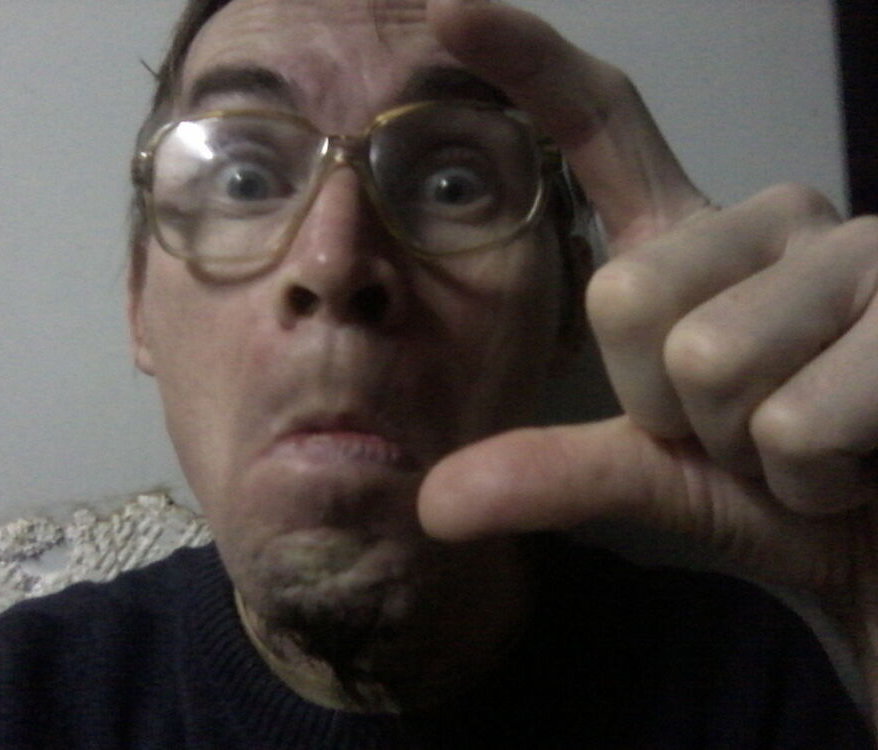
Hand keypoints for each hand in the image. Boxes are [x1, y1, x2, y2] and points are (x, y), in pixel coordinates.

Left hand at [421, 0, 877, 705]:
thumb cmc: (778, 491)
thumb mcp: (657, 475)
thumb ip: (554, 471)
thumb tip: (433, 506)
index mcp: (694, 241)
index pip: (605, 129)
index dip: (529, 65)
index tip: (450, 10)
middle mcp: (773, 216)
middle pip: (624, 299)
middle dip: (666, 408)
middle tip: (738, 432)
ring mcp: (855, 252)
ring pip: (708, 361)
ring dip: (747, 450)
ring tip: (804, 447)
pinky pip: (794, 422)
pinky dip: (808, 480)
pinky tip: (854, 463)